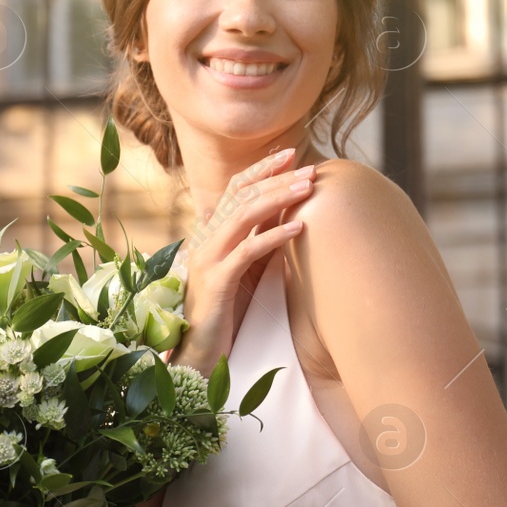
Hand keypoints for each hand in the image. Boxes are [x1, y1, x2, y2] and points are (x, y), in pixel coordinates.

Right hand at [170, 147, 316, 376]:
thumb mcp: (241, 270)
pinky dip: (275, 235)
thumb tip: (284, 220)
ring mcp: (209, 259)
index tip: (291, 155)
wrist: (196, 351)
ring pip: (244, 215)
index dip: (261, 169)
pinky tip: (299, 227)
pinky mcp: (218, 281)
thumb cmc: (222, 313)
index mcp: (210, 234)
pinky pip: (248, 251)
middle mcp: (205, 240)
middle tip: (310, 169)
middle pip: (242, 196)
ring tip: (308, 188)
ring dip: (279, 198)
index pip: (234, 188)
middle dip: (277, 178)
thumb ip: (254, 243)